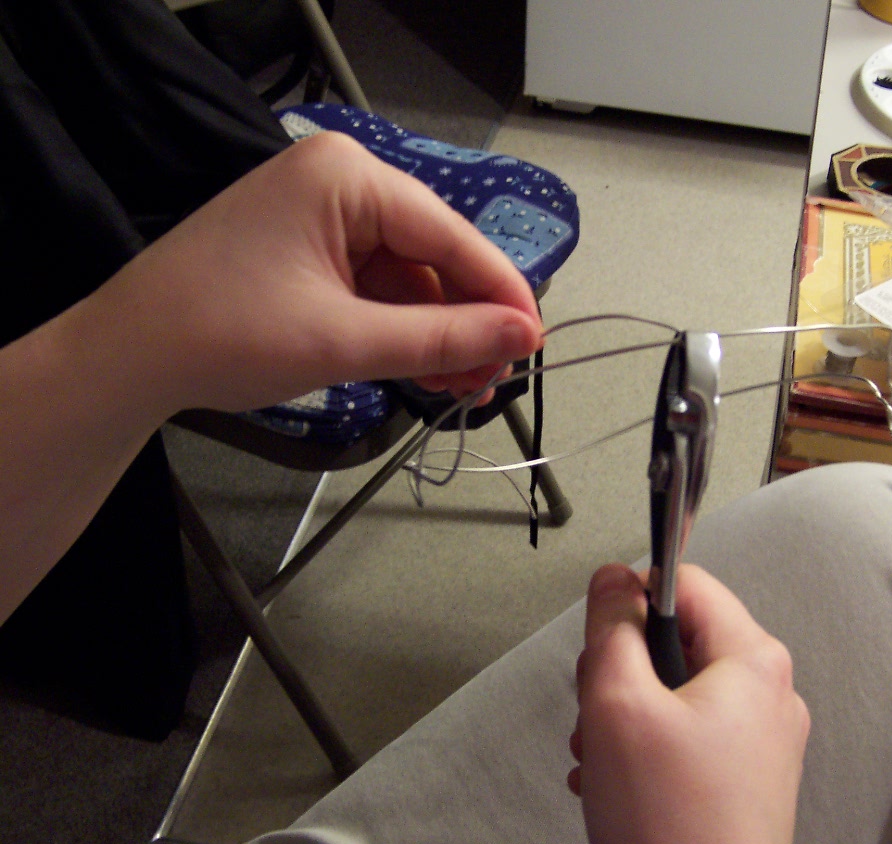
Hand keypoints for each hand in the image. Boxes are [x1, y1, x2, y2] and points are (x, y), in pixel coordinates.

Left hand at [74, 130, 542, 419]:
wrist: (126, 359)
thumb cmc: (222, 334)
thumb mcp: (344, 340)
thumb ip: (442, 338)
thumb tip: (524, 337)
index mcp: (345, 177)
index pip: (449, 233)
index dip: (499, 292)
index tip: (535, 341)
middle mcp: (338, 183)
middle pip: (432, 255)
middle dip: (466, 321)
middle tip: (496, 378)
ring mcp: (321, 217)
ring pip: (408, 278)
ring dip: (437, 334)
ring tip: (465, 389)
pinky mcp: (309, 252)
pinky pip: (376, 289)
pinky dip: (401, 332)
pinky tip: (427, 371)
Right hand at [569, 564, 809, 843]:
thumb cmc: (673, 832)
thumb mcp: (617, 704)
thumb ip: (611, 628)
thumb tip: (612, 580)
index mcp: (754, 661)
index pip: (685, 584)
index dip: (630, 601)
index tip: (600, 638)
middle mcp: (769, 696)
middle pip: (676, 641)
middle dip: (622, 672)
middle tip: (600, 712)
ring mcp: (760, 743)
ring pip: (674, 694)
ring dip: (624, 718)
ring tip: (603, 760)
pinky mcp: (743, 782)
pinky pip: (685, 738)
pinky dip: (644, 752)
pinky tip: (618, 787)